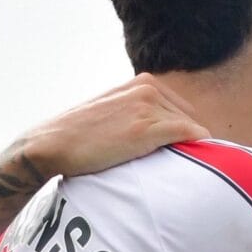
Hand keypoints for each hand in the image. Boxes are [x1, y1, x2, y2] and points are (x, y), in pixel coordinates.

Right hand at [21, 76, 208, 178]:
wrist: (54, 144)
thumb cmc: (81, 135)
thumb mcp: (113, 111)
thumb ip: (136, 112)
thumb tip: (161, 131)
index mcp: (142, 82)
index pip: (181, 108)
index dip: (182, 132)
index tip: (179, 152)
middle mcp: (147, 89)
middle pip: (188, 118)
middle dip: (187, 140)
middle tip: (181, 164)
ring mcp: (147, 107)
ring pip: (190, 128)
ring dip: (190, 148)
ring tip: (180, 169)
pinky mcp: (146, 129)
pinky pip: (188, 134)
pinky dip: (196, 148)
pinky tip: (192, 162)